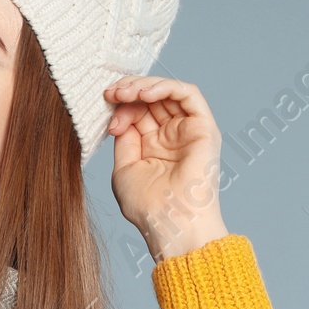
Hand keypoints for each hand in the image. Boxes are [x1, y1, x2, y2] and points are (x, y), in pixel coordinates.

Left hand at [104, 75, 227, 262]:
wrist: (169, 223)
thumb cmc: (147, 205)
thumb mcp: (124, 166)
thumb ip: (125, 137)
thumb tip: (120, 113)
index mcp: (153, 145)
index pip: (137, 110)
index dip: (120, 103)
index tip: (104, 107)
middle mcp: (172, 135)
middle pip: (151, 98)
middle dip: (128, 90)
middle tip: (111, 93)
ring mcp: (188, 130)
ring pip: (169, 91)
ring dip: (144, 86)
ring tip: (124, 92)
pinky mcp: (204, 128)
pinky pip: (188, 94)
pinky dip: (166, 87)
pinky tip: (144, 94)